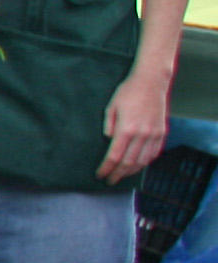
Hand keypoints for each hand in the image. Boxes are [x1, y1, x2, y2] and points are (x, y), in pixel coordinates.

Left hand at [102, 64, 174, 181]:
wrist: (152, 81)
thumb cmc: (128, 91)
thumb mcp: (111, 107)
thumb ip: (108, 126)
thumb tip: (108, 141)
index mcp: (126, 129)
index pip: (114, 156)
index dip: (106, 168)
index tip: (100, 175)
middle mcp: (142, 134)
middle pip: (128, 162)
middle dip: (118, 174)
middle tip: (109, 181)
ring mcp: (154, 134)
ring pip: (143, 161)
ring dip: (131, 171)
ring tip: (122, 176)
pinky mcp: (162, 132)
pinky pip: (154, 153)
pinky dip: (145, 162)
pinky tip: (138, 166)